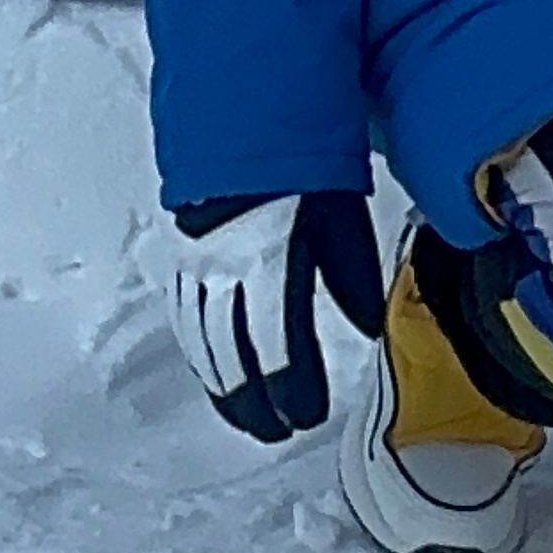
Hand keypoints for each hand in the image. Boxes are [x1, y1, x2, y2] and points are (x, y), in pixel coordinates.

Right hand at [170, 190, 385, 443]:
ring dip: (227, 391)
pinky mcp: (183, 266)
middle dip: (258, 403)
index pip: (281, 347)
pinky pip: (188, 325)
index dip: (295, 390)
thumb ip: (352, 278)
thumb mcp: (341, 217)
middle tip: (279, 431)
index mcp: (272, 262)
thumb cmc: (300, 170)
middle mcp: (228, 272)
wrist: (243, 122)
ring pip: (207, 347)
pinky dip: (203, 360)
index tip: (309, 415)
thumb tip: (368, 331)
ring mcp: (200, 271)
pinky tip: (216, 380)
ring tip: (249, 420)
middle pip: (237, 358)